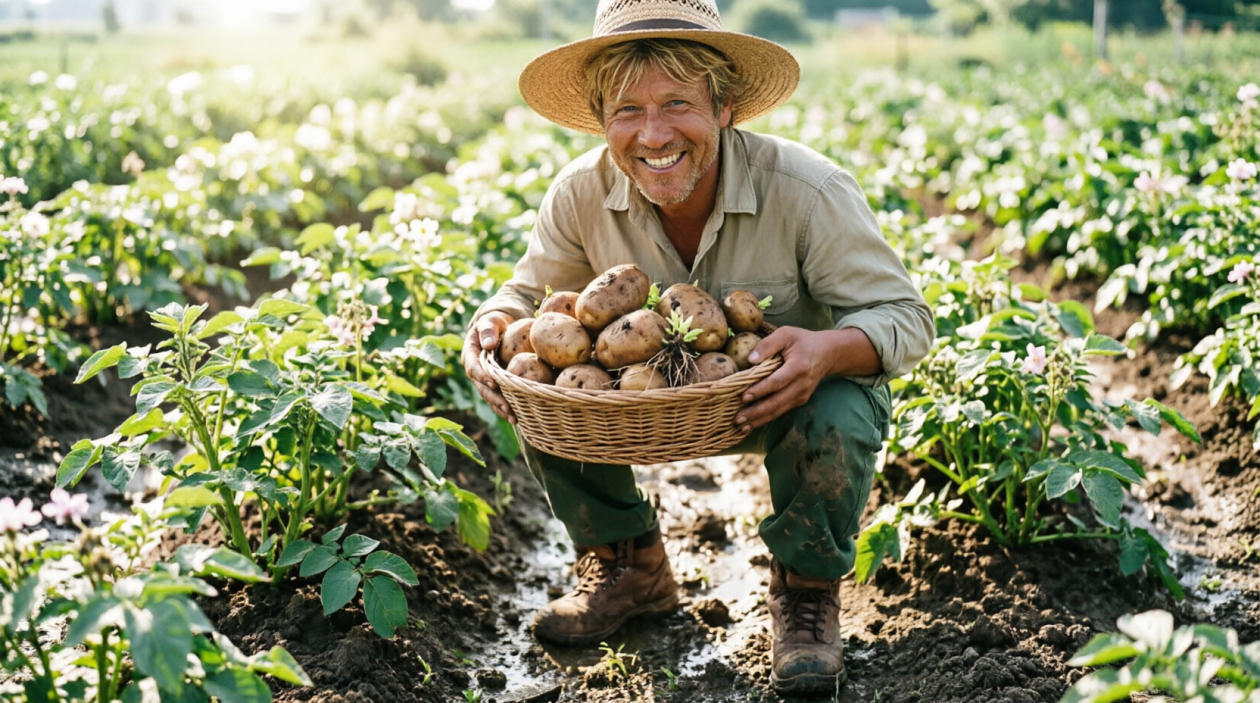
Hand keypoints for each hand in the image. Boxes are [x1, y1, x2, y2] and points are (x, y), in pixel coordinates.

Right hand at [461, 311, 516, 422]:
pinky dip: (507, 407)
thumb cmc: (494, 322)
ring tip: (514, 418)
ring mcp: (484, 380)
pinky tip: (519, 417)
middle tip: (507, 408)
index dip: (482, 377)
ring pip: (491, 397)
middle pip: (482, 388)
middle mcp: (475, 370)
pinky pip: (499, 397)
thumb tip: (489, 344)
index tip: (494, 383)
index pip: (473, 368)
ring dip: (501, 408)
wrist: (499, 329)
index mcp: (470, 354)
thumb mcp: (490, 321)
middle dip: (494, 399)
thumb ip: (488, 329)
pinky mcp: (495, 385)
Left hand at [733, 326, 879, 432]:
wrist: (828, 353)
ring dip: (759, 420)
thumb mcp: (786, 334)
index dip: (760, 390)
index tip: (744, 396)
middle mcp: (802, 384)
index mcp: (799, 367)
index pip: (777, 382)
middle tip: (738, 419)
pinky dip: (766, 418)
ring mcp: (802, 394)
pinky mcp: (800, 400)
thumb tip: (750, 359)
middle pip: (777, 401)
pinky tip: (753, 423)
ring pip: (779, 410)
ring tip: (741, 427)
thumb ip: (768, 344)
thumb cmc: (803, 341)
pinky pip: (781, 410)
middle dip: (756, 412)